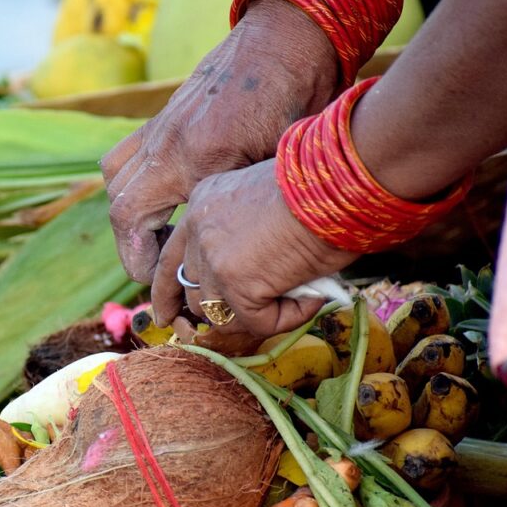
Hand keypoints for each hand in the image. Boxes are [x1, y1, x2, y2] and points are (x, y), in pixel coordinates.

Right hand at [100, 0, 336, 282]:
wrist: (285, 41)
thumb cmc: (296, 100)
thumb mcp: (280, 163)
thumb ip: (247, 204)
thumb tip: (234, 251)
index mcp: (194, 160)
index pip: (134, 223)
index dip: (138, 261)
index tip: (159, 280)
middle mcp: (166, 144)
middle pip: (120, 208)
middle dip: (132, 247)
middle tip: (157, 268)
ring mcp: (160, 127)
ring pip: (115, 180)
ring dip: (129, 215)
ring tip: (157, 235)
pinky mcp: (165, 117)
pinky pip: (126, 154)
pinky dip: (130, 181)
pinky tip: (158, 195)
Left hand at [151, 160, 356, 336]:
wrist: (339, 182)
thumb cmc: (320, 185)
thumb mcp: (264, 201)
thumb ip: (247, 234)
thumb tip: (256, 277)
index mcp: (202, 205)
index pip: (170, 259)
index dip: (167, 292)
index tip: (167, 314)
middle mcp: (199, 231)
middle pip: (191, 292)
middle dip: (210, 314)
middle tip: (242, 322)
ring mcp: (215, 260)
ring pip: (220, 314)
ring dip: (256, 316)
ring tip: (295, 296)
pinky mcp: (239, 285)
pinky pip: (258, 324)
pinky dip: (288, 318)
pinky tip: (311, 297)